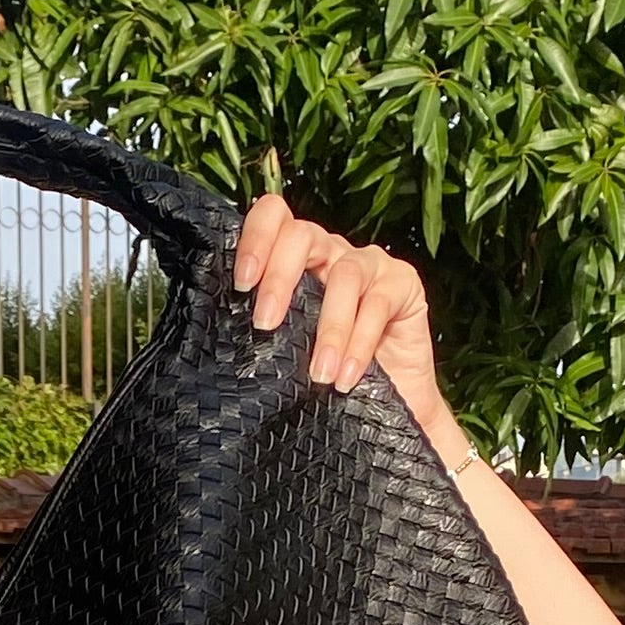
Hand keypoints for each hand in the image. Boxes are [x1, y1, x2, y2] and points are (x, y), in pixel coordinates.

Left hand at [232, 195, 475, 473]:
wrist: (391, 406)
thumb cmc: (331, 373)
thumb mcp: (291, 346)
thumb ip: (270, 324)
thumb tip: (221, 334)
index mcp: (299, 258)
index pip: (275, 218)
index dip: (255, 239)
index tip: (241, 284)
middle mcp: (333, 252)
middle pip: (303, 236)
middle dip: (280, 278)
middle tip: (265, 325)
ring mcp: (371, 263)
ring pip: (344, 275)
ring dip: (328, 327)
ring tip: (317, 373)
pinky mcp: (404, 284)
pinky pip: (377, 304)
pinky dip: (359, 343)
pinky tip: (345, 375)